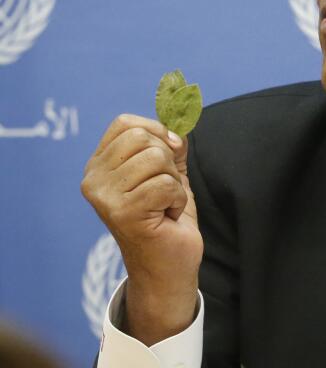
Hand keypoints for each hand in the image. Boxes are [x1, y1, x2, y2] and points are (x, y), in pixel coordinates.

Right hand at [81, 114, 202, 344]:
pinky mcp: (123, 213)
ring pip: (156, 159)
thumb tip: (179, 113)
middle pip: (143, 139)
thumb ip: (170, 144)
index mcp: (99, 166)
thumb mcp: (169, 172)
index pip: (125, 124)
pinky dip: (177, 200)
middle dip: (168, 162)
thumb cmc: (167, 218)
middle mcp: (93, 180)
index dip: (156, 131)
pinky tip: (167, 217)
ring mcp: (104, 197)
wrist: (170, 266)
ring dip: (174, 184)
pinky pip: (166, 185)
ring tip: (164, 205)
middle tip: (164, 190)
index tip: (170, 152)